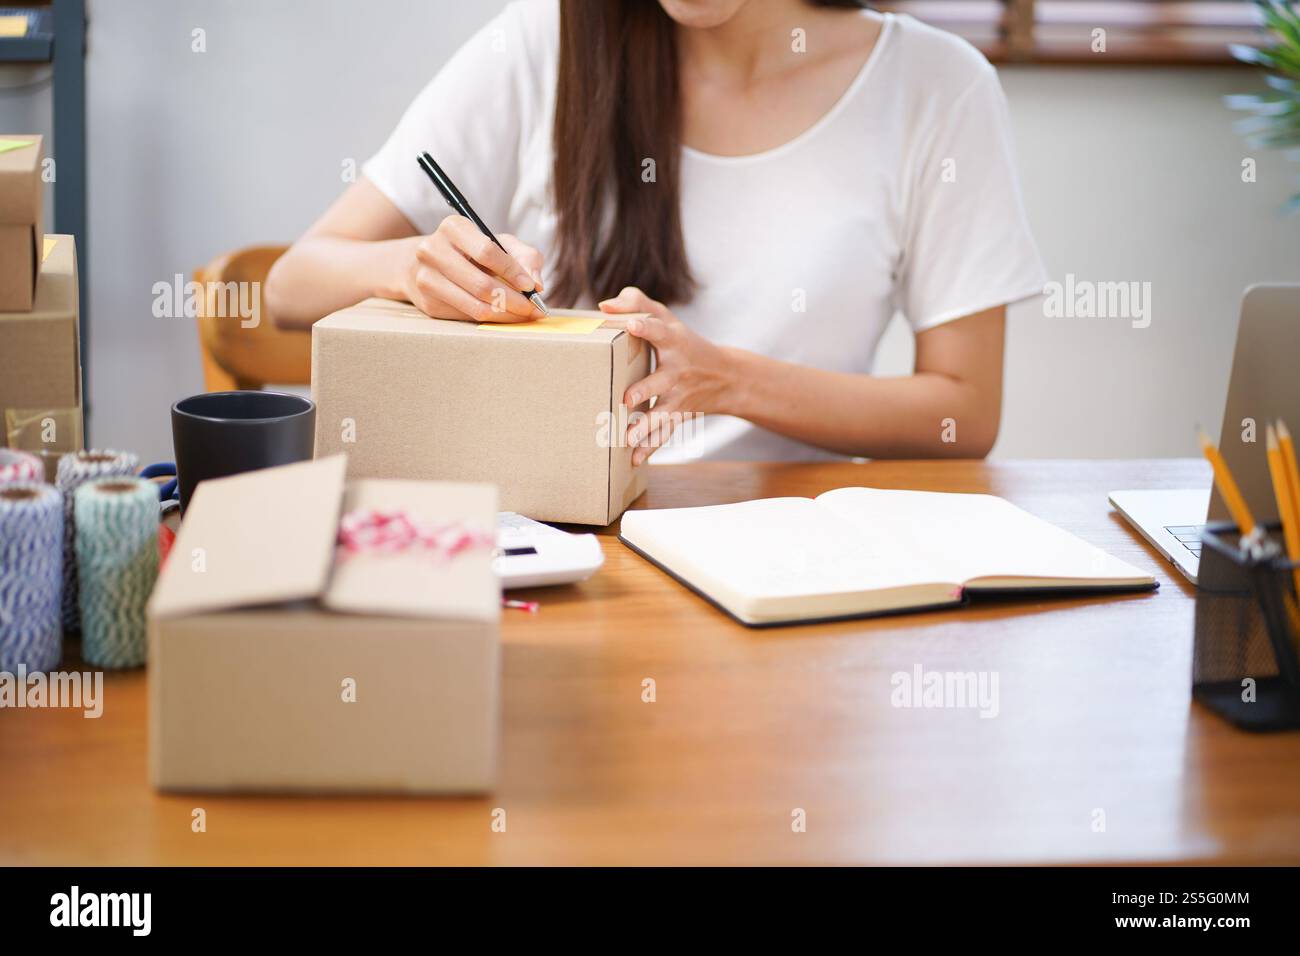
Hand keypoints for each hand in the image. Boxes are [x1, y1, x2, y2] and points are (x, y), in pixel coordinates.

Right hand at [405, 215, 544, 322]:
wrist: (429, 263)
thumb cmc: (472, 251)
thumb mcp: (500, 243)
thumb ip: (525, 258)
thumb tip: (537, 285)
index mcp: (453, 228)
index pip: (487, 252)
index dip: (513, 272)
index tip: (532, 288)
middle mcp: (433, 251)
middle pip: (481, 284)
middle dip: (514, 300)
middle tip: (533, 309)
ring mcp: (426, 279)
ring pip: (475, 306)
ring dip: (506, 315)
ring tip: (524, 315)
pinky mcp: (428, 304)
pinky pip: (467, 318)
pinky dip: (491, 320)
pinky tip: (504, 316)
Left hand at [599, 286, 734, 464]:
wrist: (726, 376)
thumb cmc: (683, 341)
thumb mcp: (666, 317)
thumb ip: (636, 302)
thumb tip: (604, 305)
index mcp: (672, 341)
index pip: (658, 330)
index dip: (646, 326)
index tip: (632, 324)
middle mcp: (676, 370)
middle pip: (660, 380)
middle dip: (644, 390)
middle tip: (627, 399)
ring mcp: (679, 396)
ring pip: (662, 414)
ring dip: (646, 427)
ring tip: (627, 437)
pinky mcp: (679, 415)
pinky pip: (665, 433)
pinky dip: (651, 447)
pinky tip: (634, 459)